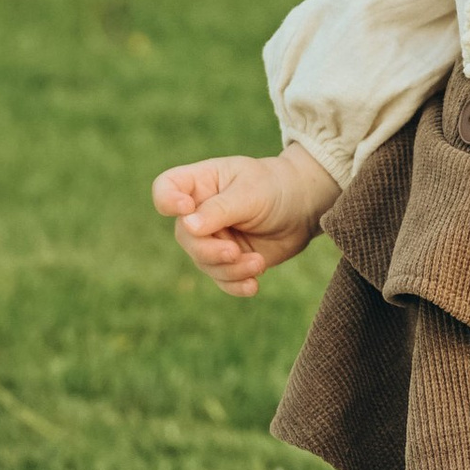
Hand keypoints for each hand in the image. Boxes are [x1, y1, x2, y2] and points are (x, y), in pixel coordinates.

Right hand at [153, 148, 339, 298]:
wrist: (304, 207)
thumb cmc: (274, 187)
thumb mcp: (250, 192)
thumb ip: (220, 209)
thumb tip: (187, 226)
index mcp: (199, 183)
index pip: (166, 189)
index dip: (167, 201)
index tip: (186, 207)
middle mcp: (199, 213)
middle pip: (184, 236)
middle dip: (209, 249)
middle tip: (234, 251)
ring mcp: (212, 239)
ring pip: (204, 262)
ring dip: (229, 269)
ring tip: (258, 263)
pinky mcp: (229, 261)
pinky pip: (222, 279)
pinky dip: (236, 285)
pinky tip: (253, 285)